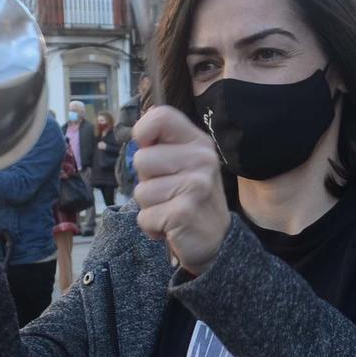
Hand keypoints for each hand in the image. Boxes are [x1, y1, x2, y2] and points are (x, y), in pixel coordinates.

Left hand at [131, 106, 229, 273]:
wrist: (216, 240)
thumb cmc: (190, 197)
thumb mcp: (184, 164)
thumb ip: (162, 146)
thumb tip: (139, 132)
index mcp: (199, 143)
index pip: (161, 116)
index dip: (143, 132)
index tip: (148, 148)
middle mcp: (202, 160)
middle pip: (141, 159)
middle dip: (146, 180)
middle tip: (168, 191)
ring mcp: (195, 186)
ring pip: (140, 191)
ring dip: (149, 206)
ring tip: (171, 208)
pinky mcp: (184, 212)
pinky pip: (144, 217)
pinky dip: (151, 226)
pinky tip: (171, 225)